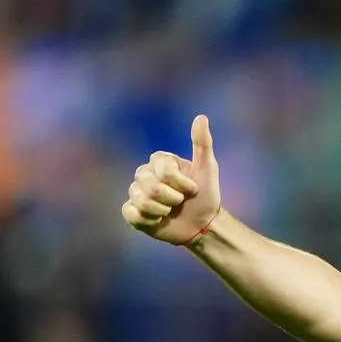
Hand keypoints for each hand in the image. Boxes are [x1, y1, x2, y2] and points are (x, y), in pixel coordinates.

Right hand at [122, 114, 220, 244]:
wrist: (202, 224)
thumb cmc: (206, 195)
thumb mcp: (208, 168)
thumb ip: (202, 143)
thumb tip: (201, 117)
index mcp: (160, 161)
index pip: (163, 170)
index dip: (181, 184)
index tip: (193, 189)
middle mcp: (144, 174)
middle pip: (150, 186)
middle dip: (172, 198)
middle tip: (181, 202)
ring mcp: (136, 192)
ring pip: (141, 200)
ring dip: (162, 210)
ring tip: (170, 211)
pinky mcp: (132, 212)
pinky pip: (131, 213)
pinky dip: (148, 220)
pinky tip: (158, 221)